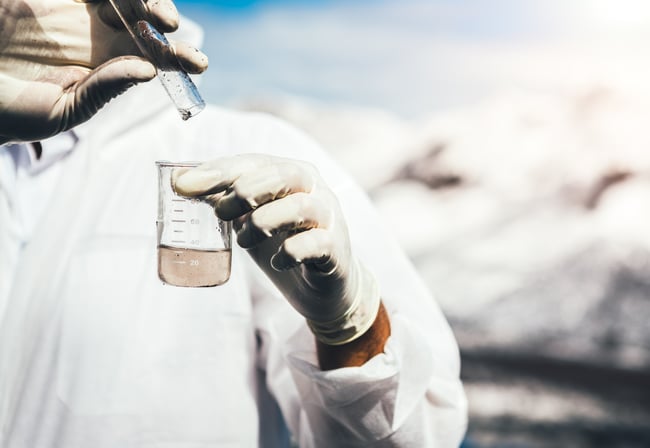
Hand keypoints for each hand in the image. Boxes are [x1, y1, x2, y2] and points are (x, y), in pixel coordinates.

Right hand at [0, 0, 207, 143]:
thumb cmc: (9, 112)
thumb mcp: (61, 111)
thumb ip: (102, 90)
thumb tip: (147, 71)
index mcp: (107, 67)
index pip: (152, 58)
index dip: (177, 57)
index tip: (198, 64)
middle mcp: (98, 36)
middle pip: (145, 20)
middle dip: (165, 21)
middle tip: (171, 27)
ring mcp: (76, 10)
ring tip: (159, 14)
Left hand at [173, 154, 380, 345]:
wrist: (324, 287)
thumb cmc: (284, 244)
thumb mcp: (251, 218)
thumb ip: (225, 200)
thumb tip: (179, 182)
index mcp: (291, 174)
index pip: (255, 162)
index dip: (218, 171)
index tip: (182, 186)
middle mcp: (315, 189)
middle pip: (283, 175)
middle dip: (245, 192)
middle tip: (220, 215)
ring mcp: (329, 218)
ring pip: (301, 206)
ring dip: (264, 222)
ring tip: (244, 240)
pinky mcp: (336, 249)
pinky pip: (315, 244)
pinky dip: (289, 252)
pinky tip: (277, 262)